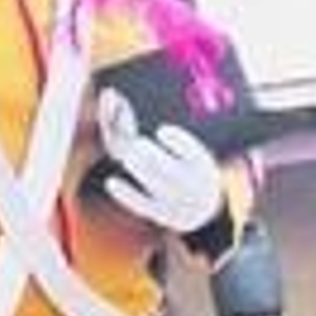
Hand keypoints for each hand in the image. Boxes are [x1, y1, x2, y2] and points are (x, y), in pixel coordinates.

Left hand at [97, 87, 223, 233]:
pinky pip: (143, 205)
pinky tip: (112, 183)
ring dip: (141, 171)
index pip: (195, 154)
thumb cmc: (189, 169)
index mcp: (204, 167)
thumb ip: (167, 135)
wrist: (204, 209)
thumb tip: (120, 101)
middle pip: (174, 173)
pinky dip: (127, 194)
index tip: (163, 131)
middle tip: (137, 144)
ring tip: (127, 156)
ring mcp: (178, 203)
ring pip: (157, 187)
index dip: (180, 143)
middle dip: (155, 158)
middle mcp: (194, 187)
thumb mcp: (191, 152)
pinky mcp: (162, 215)